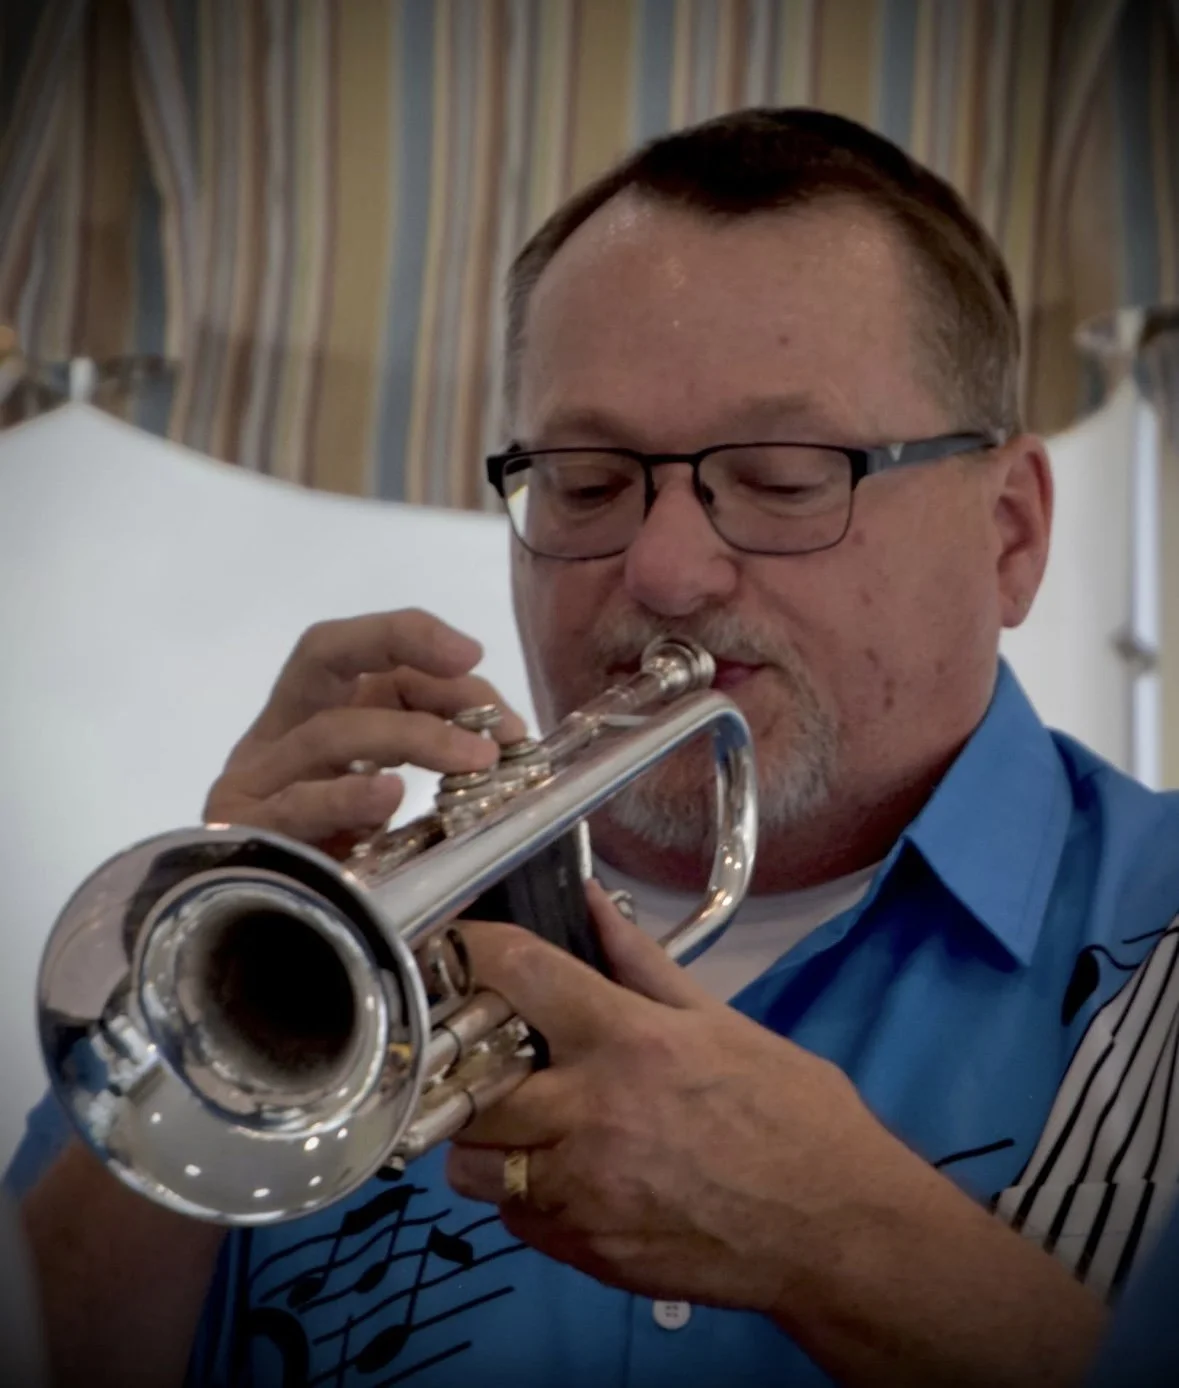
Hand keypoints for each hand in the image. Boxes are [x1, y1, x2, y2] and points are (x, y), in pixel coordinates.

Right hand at [203, 609, 527, 852]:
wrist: (268, 959)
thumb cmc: (347, 884)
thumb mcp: (405, 821)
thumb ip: (445, 780)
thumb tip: (515, 747)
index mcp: (318, 724)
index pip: (370, 666)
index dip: (425, 652)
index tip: (480, 664)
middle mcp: (279, 739)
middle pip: (323, 653)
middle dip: (398, 638)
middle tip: (467, 658)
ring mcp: (254, 785)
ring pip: (328, 732)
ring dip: (413, 735)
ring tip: (474, 759)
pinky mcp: (242, 837)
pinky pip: (295, 807)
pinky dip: (345, 796)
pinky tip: (387, 797)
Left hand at [446, 882, 895, 1313]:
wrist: (837, 1228)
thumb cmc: (791, 1113)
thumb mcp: (723, 1023)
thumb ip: (643, 965)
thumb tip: (593, 904)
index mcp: (629, 1041)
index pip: (519, 974)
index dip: (474, 950)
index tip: (458, 948)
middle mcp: (592, 1113)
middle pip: (470, 1083)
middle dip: (469, 1068)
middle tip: (489, 1059)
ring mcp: (583, 1190)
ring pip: (473, 1163)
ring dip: (487, 1140)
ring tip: (525, 1126)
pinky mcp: (585, 1250)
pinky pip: (515, 1217)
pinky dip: (525, 1194)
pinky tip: (566, 1176)